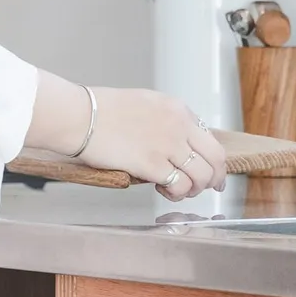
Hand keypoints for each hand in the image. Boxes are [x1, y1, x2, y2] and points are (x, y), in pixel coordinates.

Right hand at [84, 87, 228, 200]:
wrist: (79, 115)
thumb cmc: (101, 111)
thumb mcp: (145, 103)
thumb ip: (166, 121)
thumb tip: (175, 143)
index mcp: (177, 109)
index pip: (209, 139)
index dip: (214, 161)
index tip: (213, 172)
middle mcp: (178, 125)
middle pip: (215, 158)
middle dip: (214, 178)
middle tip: (207, 189)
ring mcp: (167, 144)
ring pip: (201, 175)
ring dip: (193, 189)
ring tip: (178, 191)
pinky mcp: (152, 163)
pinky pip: (180, 185)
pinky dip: (176, 193)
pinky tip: (163, 190)